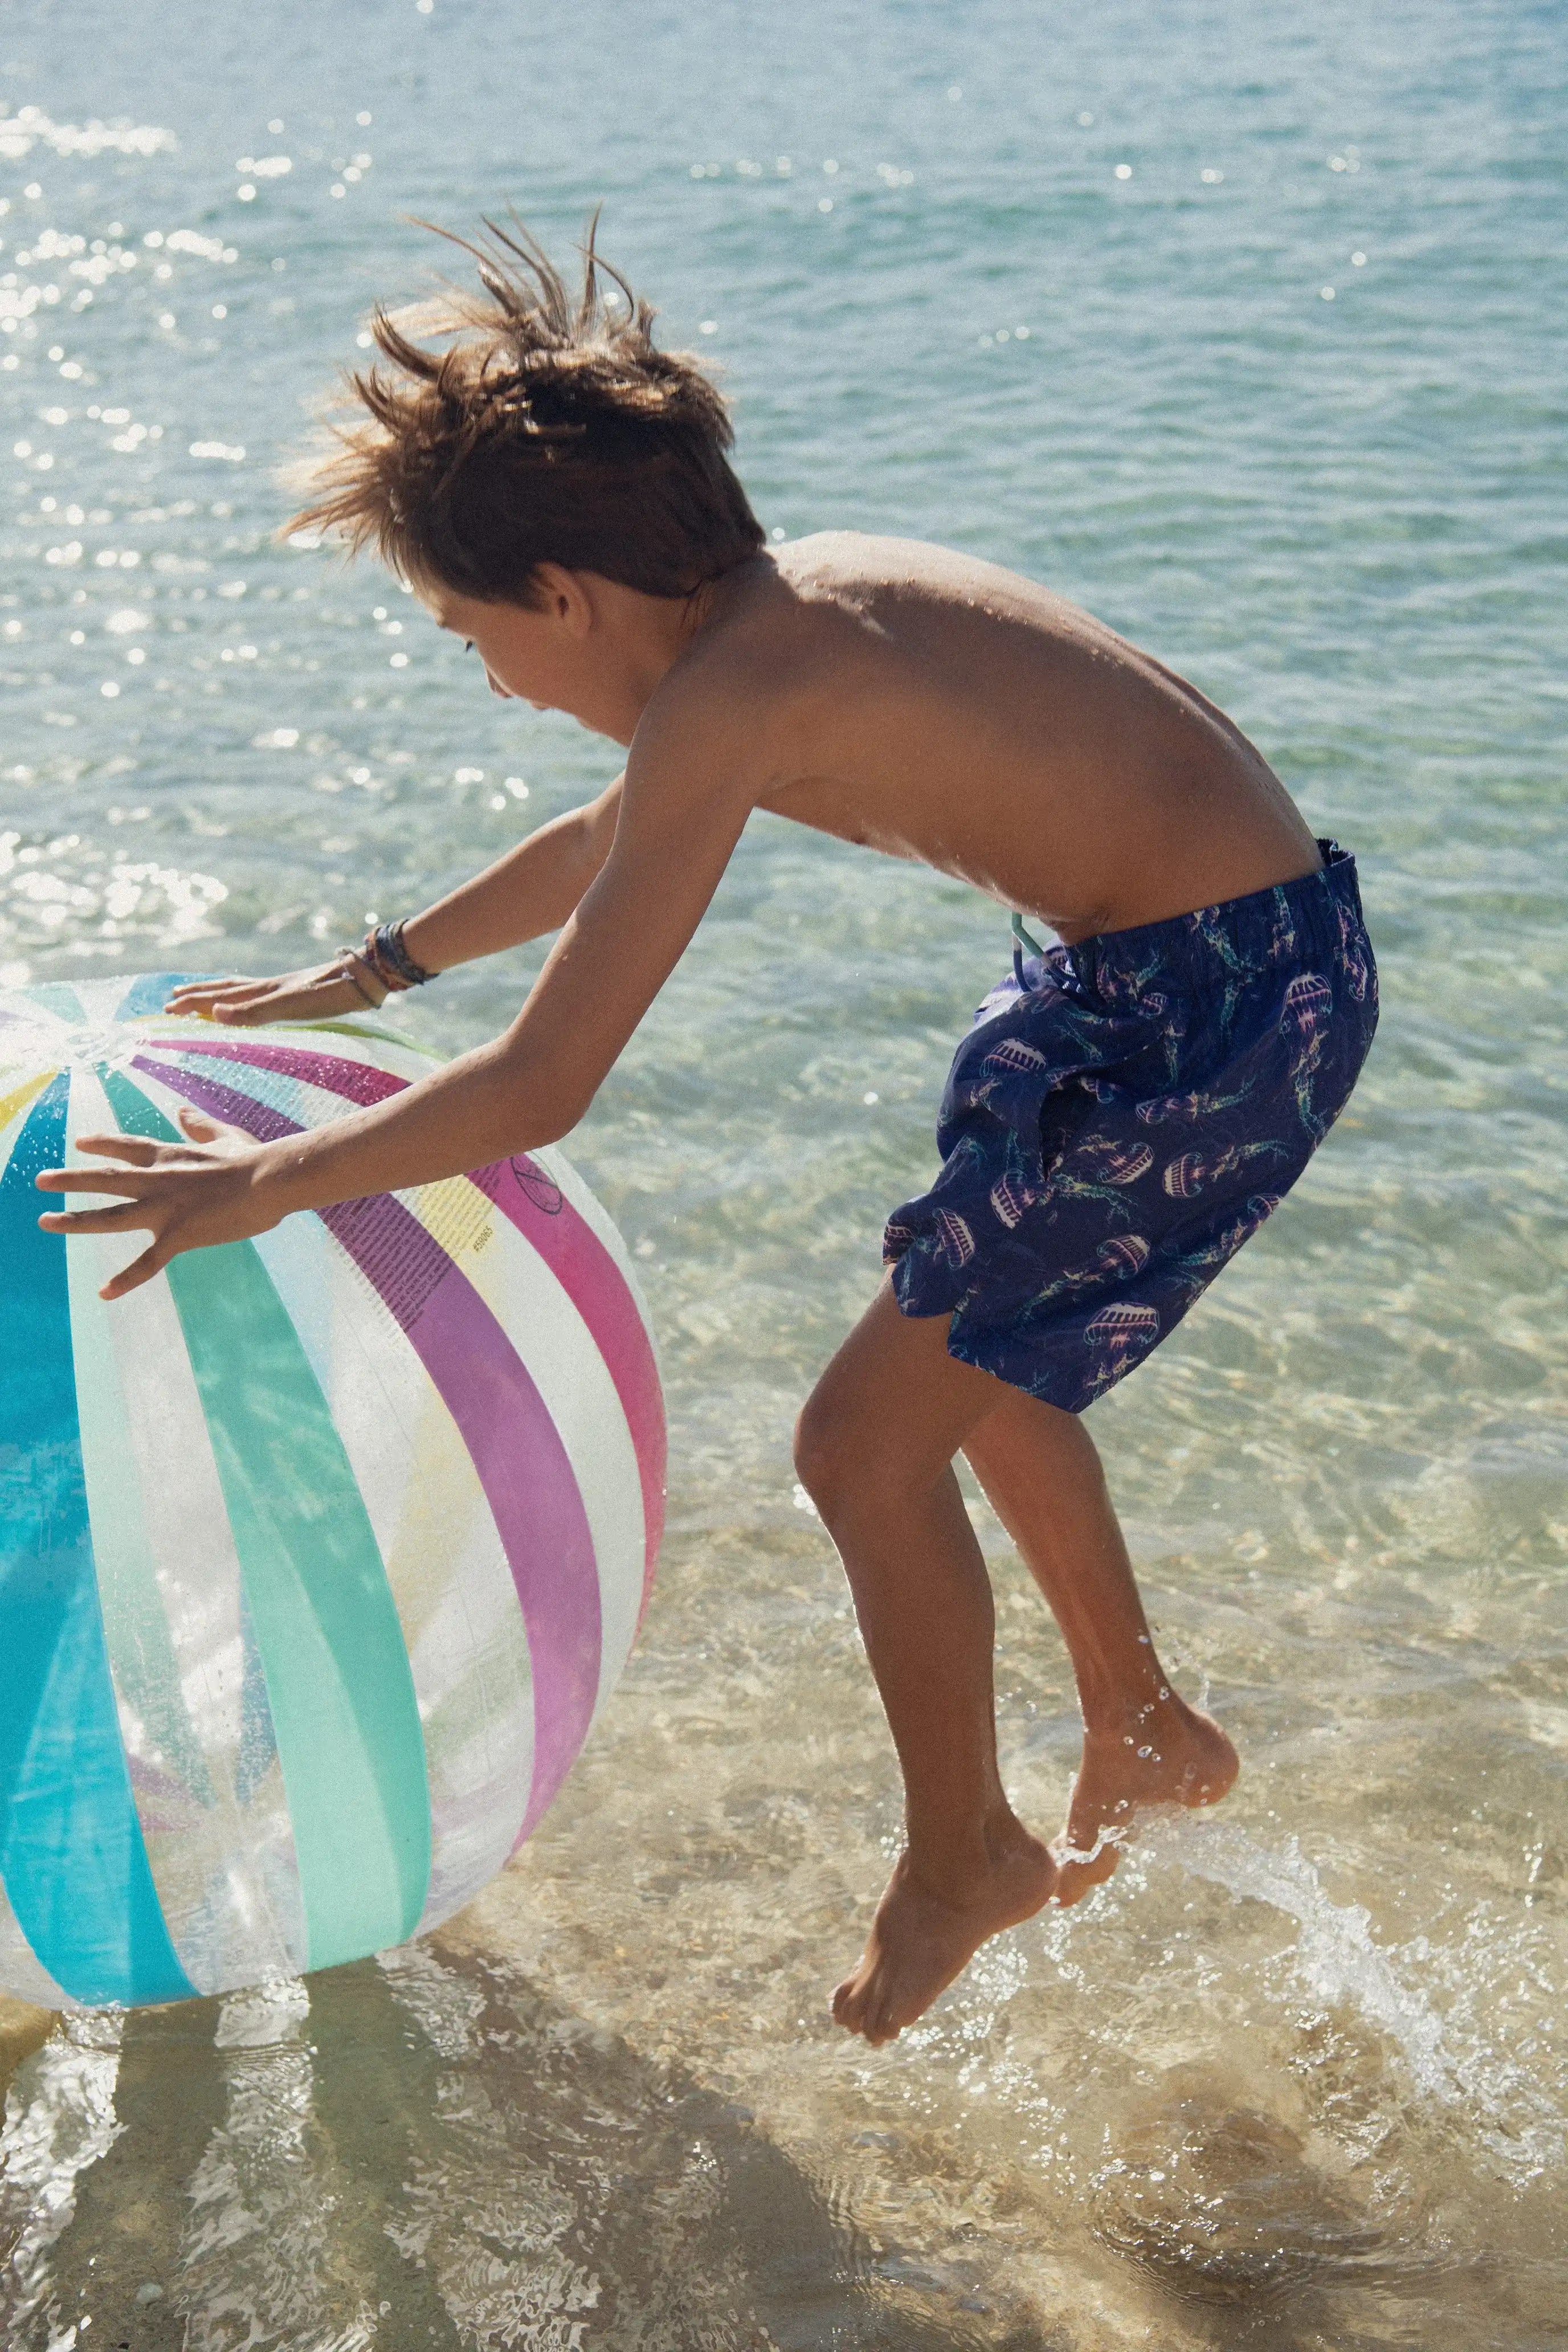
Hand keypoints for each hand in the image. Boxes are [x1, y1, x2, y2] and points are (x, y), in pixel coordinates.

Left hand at [35, 1108, 285, 1299]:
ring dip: (75, 1220)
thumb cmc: (254, 1158)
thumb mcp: (225, 1136)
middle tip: (40, 1180)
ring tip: (45, 1221)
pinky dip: (125, 1279)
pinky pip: (147, 1263)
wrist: (269, 1180)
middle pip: (106, 1179)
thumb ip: (200, 1125)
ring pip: (110, 1217)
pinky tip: (103, 1293)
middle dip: (70, 1179)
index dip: (103, 1144)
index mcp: (170, 1156)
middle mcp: (158, 1180)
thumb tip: (181, 1112)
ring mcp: (165, 1209)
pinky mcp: (178, 1236)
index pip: (128, 1148)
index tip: (79, 1143)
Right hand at [164, 959, 373, 1024]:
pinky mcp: (300, 991)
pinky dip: (246, 997)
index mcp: (263, 991)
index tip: (167, 1007)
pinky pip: (261, 994)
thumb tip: (214, 1014)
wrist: (365, 978)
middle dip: (198, 995)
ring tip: (205, 996)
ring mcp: (284, 987)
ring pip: (242, 989)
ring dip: (219, 993)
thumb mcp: (290, 1006)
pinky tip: (254, 1000)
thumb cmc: (330, 994)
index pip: (219, 997)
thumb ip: (254, 1012)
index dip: (193, 1003)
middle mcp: (269, 986)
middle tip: (173, 998)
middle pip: (225, 989)